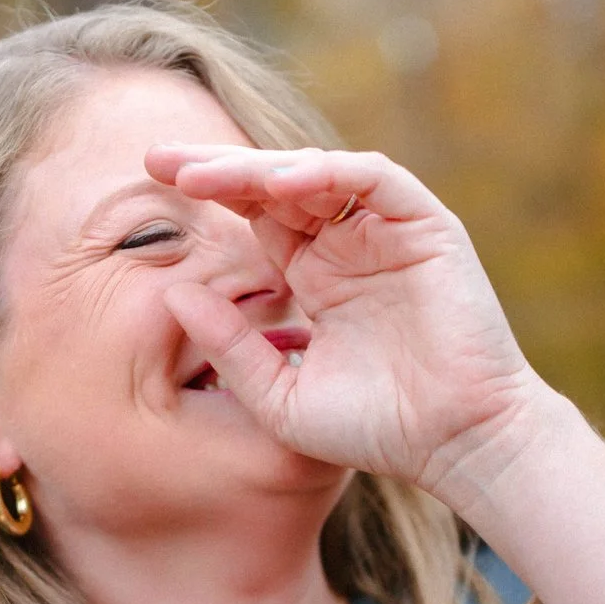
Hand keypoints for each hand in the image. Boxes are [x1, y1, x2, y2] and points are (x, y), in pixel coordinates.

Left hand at [145, 144, 548, 491]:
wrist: (455, 443)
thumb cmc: (376, 429)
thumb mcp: (280, 396)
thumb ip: (230, 347)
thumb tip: (171, 294)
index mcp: (316, 275)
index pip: (255, 216)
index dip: (208, 196)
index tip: (149, 183)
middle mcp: (349, 244)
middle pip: (276, 185)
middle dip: (218, 168)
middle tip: (157, 160)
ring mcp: (389, 231)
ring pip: (320, 173)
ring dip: (263, 168)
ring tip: (206, 175)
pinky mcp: (427, 227)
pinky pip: (374, 179)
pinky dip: (330, 172)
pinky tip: (282, 183)